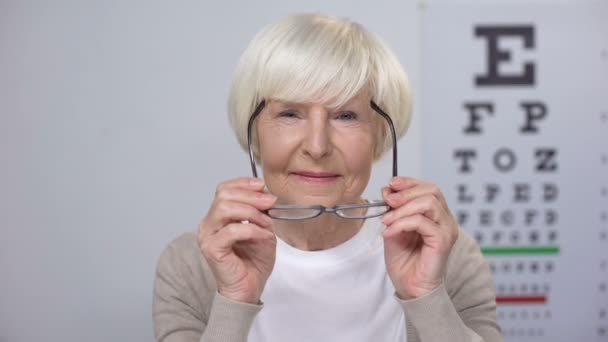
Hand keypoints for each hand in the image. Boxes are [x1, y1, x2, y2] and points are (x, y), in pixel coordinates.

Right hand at [198, 177, 276, 303]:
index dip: (243, 184)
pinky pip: (232, 230)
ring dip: (251, 212)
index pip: (224, 189)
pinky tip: (263, 235)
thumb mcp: (262, 229)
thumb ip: (261, 212)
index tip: (262, 186)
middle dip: (250, 195)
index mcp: (217, 217)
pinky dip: (252, 229)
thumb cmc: (253, 262)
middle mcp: (208, 224)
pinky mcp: (212, 249)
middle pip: (224, 195)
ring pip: (224, 209)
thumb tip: (266, 195)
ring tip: (266, 223)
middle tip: (270, 202)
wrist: (249, 289)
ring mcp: (207, 236)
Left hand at [381, 176, 458, 299]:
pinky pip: (422, 222)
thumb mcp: (393, 229)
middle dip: (406, 192)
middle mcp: (445, 220)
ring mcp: (446, 230)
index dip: (409, 182)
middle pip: (432, 191)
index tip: (391, 184)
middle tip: (387, 201)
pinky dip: (402, 223)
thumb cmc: (405, 262)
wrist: (410, 287)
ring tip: (387, 220)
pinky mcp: (442, 241)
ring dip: (402, 209)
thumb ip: (392, 210)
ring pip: (428, 203)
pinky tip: (390, 232)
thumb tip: (387, 190)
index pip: (429, 188)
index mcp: (436, 215)